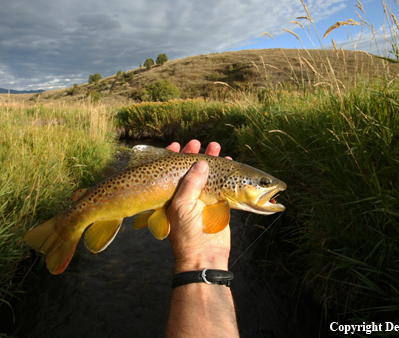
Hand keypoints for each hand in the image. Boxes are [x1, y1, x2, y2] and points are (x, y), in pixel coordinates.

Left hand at [166, 140, 231, 272]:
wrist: (203, 255)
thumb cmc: (187, 233)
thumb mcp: (182, 205)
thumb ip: (191, 183)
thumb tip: (201, 163)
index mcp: (173, 195)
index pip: (170, 171)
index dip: (173, 157)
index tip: (177, 145)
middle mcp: (187, 195)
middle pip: (190, 169)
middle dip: (195, 155)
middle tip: (200, 143)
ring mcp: (202, 199)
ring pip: (207, 174)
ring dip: (211, 160)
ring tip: (216, 146)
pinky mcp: (218, 203)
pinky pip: (222, 184)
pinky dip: (225, 173)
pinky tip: (228, 161)